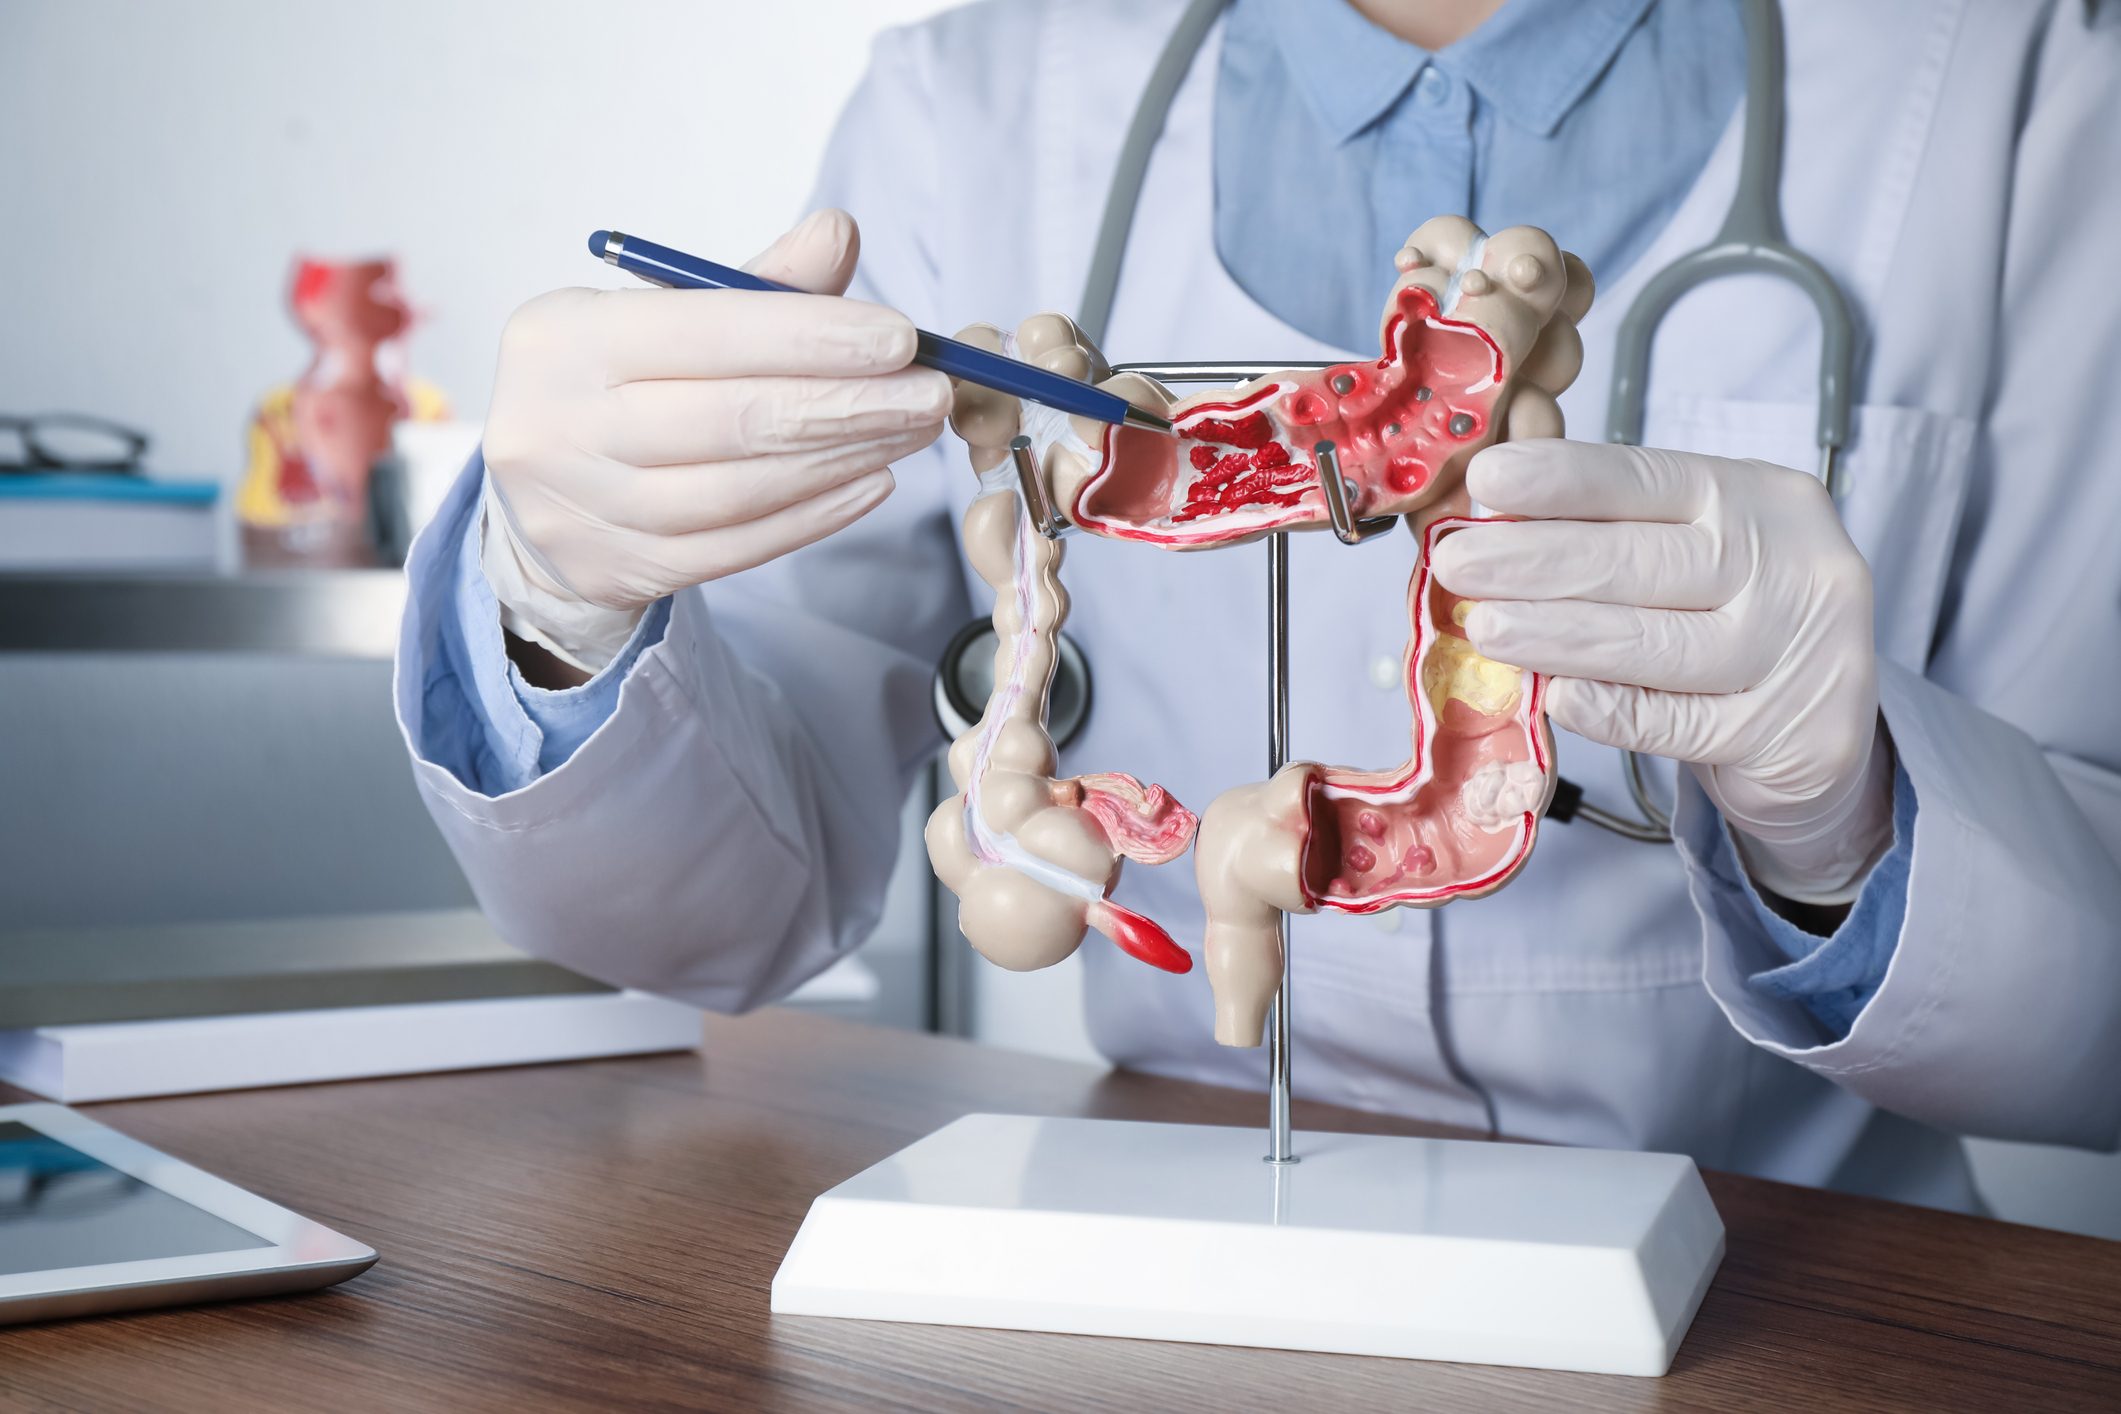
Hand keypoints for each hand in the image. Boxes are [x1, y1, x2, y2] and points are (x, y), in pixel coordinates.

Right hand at [480, 209, 951, 667]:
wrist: (534, 491)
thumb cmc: (613, 384)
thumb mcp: (656, 318)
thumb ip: (750, 284)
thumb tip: (838, 235)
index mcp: (566, 340)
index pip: (708, 333)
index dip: (814, 336)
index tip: (901, 338)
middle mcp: (561, 427)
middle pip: (736, 419)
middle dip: (851, 403)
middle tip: (933, 393)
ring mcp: (586, 511)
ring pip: (745, 489)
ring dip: (846, 458)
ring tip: (911, 431)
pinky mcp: (622, 571)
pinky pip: (740, 546)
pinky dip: (817, 514)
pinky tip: (871, 481)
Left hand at [1432, 440, 1892, 904]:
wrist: (1823, 730)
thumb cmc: (1728, 624)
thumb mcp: (1689, 554)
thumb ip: (1609, 533)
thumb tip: (1493, 513)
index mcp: (1757, 499)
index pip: (1649, 478)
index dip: (1563, 480)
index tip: (1486, 478)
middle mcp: (1791, 564)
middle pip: (1645, 560)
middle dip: (1536, 561)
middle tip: (1457, 565)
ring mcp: (1800, 652)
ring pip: (1656, 643)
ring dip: (1556, 636)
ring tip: (1484, 628)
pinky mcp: (1791, 733)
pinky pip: (1678, 722)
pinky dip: (1610, 710)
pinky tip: (1556, 697)